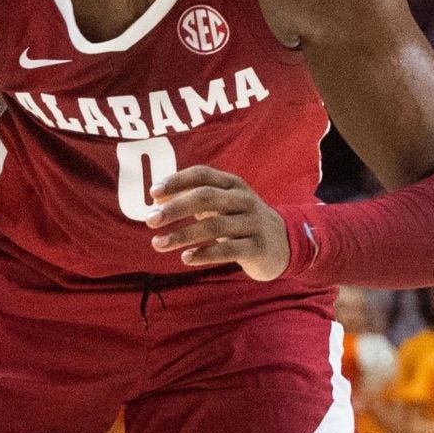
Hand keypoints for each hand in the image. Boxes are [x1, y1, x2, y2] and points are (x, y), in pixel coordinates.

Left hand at [146, 167, 289, 278]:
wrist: (283, 243)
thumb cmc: (239, 221)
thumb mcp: (220, 205)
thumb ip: (190, 198)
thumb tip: (155, 198)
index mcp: (232, 184)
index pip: (202, 174)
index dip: (176, 181)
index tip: (152, 193)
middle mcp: (244, 200)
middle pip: (206, 197)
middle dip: (175, 208)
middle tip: (150, 220)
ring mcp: (253, 223)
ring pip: (215, 226)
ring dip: (182, 235)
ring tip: (158, 244)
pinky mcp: (258, 247)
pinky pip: (229, 250)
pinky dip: (204, 254)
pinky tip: (185, 258)